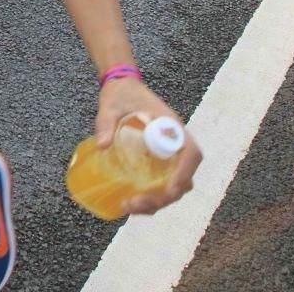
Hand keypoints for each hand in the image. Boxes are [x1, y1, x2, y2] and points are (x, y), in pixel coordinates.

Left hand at [95, 79, 200, 215]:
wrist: (122, 86)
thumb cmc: (121, 94)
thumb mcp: (111, 105)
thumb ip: (106, 122)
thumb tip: (101, 145)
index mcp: (171, 127)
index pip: (191, 153)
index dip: (185, 173)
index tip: (170, 189)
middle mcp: (174, 143)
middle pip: (183, 178)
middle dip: (164, 197)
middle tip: (135, 203)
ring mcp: (167, 154)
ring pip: (174, 186)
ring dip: (156, 201)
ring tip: (129, 207)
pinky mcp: (157, 161)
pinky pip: (161, 183)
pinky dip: (151, 197)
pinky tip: (130, 202)